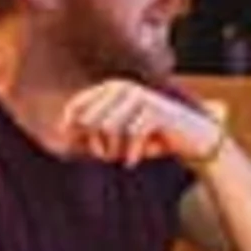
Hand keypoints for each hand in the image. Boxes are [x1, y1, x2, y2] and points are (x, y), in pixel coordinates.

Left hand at [60, 81, 223, 170]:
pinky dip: (132, 154)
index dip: (72, 131)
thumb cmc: (150, 139)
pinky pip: (132, 136)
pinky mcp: (156, 110)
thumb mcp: (117, 137)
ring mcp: (141, 97)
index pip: (77, 107)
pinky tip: (135, 162)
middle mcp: (124, 87)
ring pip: (109, 128)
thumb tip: (58, 134)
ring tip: (122, 158)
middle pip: (91, 121)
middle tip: (109, 158)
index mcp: (111, 88)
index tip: (81, 151)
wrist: (191, 140)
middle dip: (97, 145)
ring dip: (114, 151)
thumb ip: (90, 133)